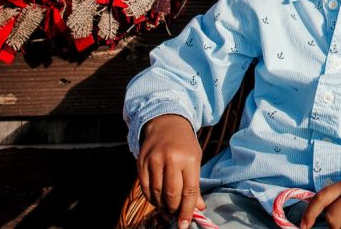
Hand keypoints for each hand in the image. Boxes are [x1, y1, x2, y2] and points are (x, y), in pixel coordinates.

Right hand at [137, 114, 206, 228]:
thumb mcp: (195, 160)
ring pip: (157, 193)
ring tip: (167, 209)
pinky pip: (145, 188)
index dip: (187, 210)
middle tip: (176, 215)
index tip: (185, 224)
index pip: (189, 190)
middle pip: (172, 194)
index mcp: (189, 159)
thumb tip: (199, 208)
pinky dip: (151, 198)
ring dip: (162, 206)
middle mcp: (171, 159)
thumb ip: (195, 185)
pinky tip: (157, 200)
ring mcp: (155, 160)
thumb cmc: (184, 145)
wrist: (166, 123)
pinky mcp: (141, 162)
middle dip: (174, 209)